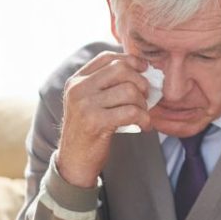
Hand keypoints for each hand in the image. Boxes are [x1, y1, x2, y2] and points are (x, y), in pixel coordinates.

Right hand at [57, 51, 155, 186]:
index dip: (130, 60)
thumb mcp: (90, 103)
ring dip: (143, 104)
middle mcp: (78, 89)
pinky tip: (144, 126)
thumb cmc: (89, 131)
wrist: (74, 161)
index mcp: (76, 80)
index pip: (107, 58)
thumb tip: (141, 70)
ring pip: (129, 90)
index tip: (144, 69)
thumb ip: (106, 86)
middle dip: (140, 82)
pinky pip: (131, 111)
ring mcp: (85, 104)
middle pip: (121, 70)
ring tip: (143, 115)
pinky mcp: (95, 122)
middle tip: (146, 98)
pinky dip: (144, 119)